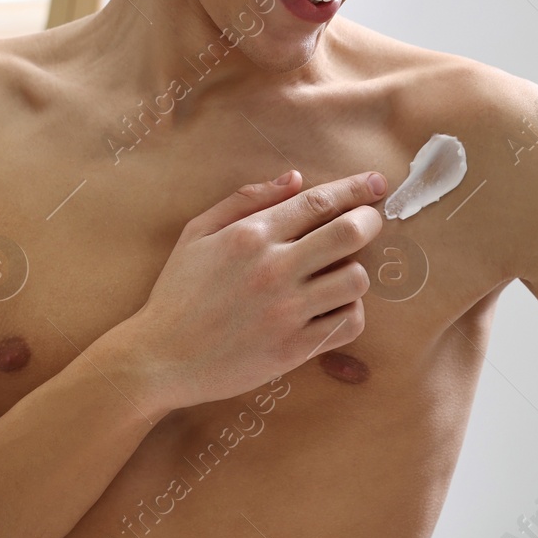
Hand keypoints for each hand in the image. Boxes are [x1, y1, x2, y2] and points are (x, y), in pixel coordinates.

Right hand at [109, 170, 387, 413]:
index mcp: (250, 235)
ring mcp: (286, 310)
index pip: (318, 202)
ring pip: (356, 279)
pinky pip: (348, 323)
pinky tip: (333, 310)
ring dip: (356, 272)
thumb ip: (244, 200)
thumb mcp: (196, 234)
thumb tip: (294, 179)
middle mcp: (273, 268)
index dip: (356, 189)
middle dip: (370, 221)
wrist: (160, 358)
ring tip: (339, 275)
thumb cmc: (176, 295)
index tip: (377, 183)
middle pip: (350, 233)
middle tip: (370, 223)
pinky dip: (350, 313)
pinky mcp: (294, 348)